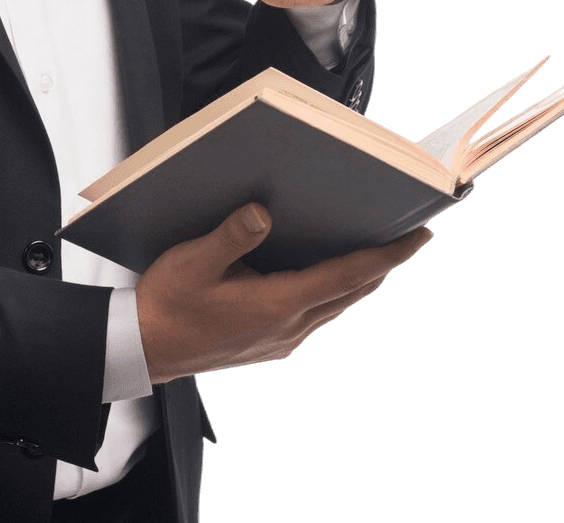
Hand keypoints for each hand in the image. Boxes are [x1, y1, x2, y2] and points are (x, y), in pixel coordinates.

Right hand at [135, 203, 429, 380]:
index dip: (388, 255)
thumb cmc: (166, 306)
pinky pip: (316, 315)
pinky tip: (323, 277)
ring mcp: (282, 340)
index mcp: (277, 305)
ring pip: (336, 306)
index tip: (418, 237)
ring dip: (358, 280)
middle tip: (408, 237)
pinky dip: (332, 293)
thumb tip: (262, 213)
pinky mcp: (271, 345)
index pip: (349, 276)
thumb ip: (231, 236)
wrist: (145, 350)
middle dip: (383, 265)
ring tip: (373, 253)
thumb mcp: (193, 262)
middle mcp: (289, 327)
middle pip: (352, 292)